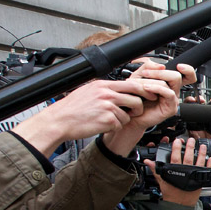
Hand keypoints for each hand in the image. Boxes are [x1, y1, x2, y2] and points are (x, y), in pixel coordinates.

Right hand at [12, 79, 177, 156]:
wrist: (59, 121)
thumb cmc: (71, 108)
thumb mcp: (88, 91)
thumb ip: (104, 89)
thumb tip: (117, 89)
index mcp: (103, 85)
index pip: (131, 83)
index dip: (144, 89)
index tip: (151, 92)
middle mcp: (107, 93)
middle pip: (136, 97)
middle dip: (141, 104)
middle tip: (138, 109)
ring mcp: (108, 106)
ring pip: (130, 112)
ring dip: (125, 118)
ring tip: (111, 119)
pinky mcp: (108, 119)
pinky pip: (121, 123)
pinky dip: (115, 126)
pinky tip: (104, 125)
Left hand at [105, 65, 191, 153]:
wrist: (130, 114)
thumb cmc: (135, 97)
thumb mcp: (138, 77)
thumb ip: (148, 68)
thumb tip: (160, 65)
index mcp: (168, 84)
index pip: (186, 75)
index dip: (187, 69)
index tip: (179, 66)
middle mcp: (173, 91)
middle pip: (178, 76)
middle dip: (161, 72)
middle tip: (146, 73)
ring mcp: (173, 100)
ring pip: (173, 82)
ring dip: (154, 79)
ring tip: (141, 83)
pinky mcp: (171, 108)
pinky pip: (169, 93)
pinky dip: (156, 88)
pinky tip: (146, 88)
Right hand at [146, 137, 210, 206]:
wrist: (180, 204)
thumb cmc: (171, 193)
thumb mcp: (162, 181)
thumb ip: (156, 170)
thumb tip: (148, 162)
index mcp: (175, 171)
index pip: (175, 157)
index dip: (176, 148)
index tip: (177, 141)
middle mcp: (186, 172)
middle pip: (188, 157)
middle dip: (189, 147)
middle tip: (190, 139)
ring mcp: (194, 176)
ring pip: (199, 162)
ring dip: (201, 153)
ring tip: (202, 146)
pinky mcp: (201, 180)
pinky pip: (206, 170)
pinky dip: (209, 164)